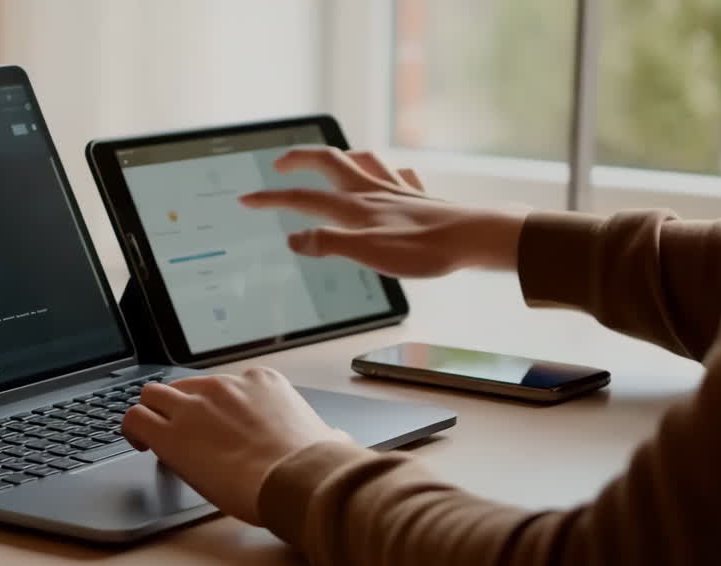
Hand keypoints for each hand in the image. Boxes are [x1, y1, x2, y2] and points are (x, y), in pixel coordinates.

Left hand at [121, 368, 349, 524]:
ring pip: (153, 395)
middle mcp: (224, 386)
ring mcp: (194, 406)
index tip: (214, 427)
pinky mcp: (172, 434)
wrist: (298, 478)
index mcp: (261, 381)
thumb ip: (326, 434)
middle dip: (178, 406)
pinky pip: (135, 419)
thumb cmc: (314, 465)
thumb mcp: (329, 437)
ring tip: (151, 436)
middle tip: (179, 432)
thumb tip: (338, 439)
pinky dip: (132, 430)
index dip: (213, 407)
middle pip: (185, 385)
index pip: (222, 385)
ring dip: (151, 414)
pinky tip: (139, 445)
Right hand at [240, 147, 528, 276]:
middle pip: (328, 162)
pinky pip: (399, 175)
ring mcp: (397, 191)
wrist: (474, 237)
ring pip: (362, 160)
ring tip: (329, 159)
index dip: (271, 198)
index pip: (302, 198)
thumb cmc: (423, 249)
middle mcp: (372, 191)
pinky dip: (386, 171)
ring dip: (340, 156)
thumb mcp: (367, 253)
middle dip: (299, 159)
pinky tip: (391, 176)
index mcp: (354, 206)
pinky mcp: (420, 197)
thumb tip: (293, 238)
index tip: (246, 200)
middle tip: (279, 163)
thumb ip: (328, 243)